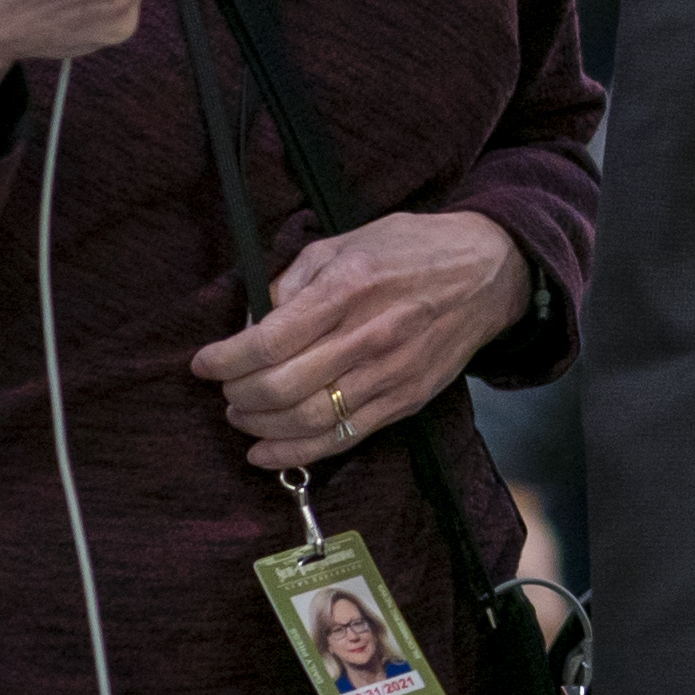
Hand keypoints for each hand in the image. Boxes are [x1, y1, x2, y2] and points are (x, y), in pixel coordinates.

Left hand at [191, 211, 531, 466]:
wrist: (490, 272)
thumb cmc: (413, 249)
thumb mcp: (347, 242)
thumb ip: (295, 279)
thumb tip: (253, 320)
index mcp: (350, 287)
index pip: (270, 339)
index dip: (226, 358)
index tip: (204, 363)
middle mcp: (369, 334)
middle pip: (282, 386)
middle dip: (238, 394)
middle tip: (225, 388)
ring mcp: (390, 373)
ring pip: (308, 419)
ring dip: (260, 425)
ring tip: (241, 415)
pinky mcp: (405, 400)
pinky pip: (342, 438)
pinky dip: (296, 453)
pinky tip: (266, 451)